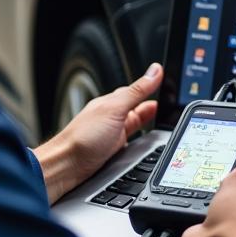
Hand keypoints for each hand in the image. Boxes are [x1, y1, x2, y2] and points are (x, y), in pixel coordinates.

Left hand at [32, 64, 159, 203]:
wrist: (66, 166)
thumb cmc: (83, 137)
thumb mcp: (115, 109)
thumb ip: (136, 91)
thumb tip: (155, 71)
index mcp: (111, 102)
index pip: (135, 90)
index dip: (151, 87)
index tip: (167, 83)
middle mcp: (111, 116)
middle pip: (136, 108)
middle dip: (151, 106)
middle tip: (169, 104)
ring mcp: (111, 134)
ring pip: (134, 124)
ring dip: (146, 122)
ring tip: (161, 119)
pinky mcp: (112, 150)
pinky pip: (130, 140)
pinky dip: (140, 138)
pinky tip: (144, 141)